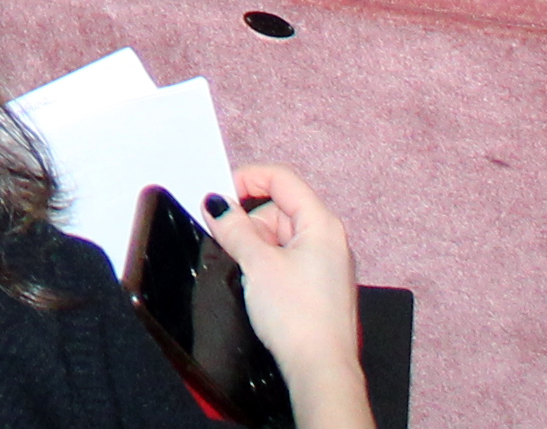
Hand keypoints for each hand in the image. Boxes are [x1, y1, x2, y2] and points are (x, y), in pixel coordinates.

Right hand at [205, 167, 371, 428]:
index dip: (246, 180)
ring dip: (257, 245)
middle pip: (279, 207)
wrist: (320, 369)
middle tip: (228, 242)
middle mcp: (329, 239)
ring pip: (281, 235)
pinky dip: (268, 262)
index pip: (281, 179)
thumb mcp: (257, 264)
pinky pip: (288, 258)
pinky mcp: (319, 285)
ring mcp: (326, 263)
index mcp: (321, 224)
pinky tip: (258, 285)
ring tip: (247, 271)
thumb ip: (234, 228)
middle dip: (249, 220)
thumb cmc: (300, 318)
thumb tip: (217, 206)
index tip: (220, 197)